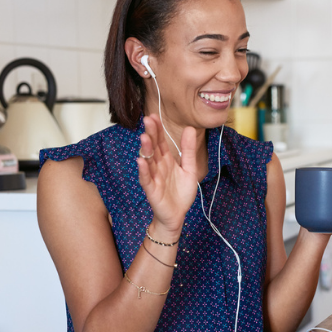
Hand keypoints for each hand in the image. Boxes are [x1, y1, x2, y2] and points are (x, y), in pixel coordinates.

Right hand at [137, 114, 198, 236]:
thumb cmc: (181, 193)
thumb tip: (189, 129)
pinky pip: (146, 179)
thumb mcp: (190, 169)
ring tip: (145, 137)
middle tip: (148, 120)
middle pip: (153, 148)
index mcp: (167, 160)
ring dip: (146, 149)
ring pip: (148, 161)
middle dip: (151, 134)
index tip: (155, 116)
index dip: (158, 129)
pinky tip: (141, 161)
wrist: (177, 215)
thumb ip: (188, 150)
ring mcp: (153, 177)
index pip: (160, 141)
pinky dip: (143, 171)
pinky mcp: (152, 190)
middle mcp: (158, 166)